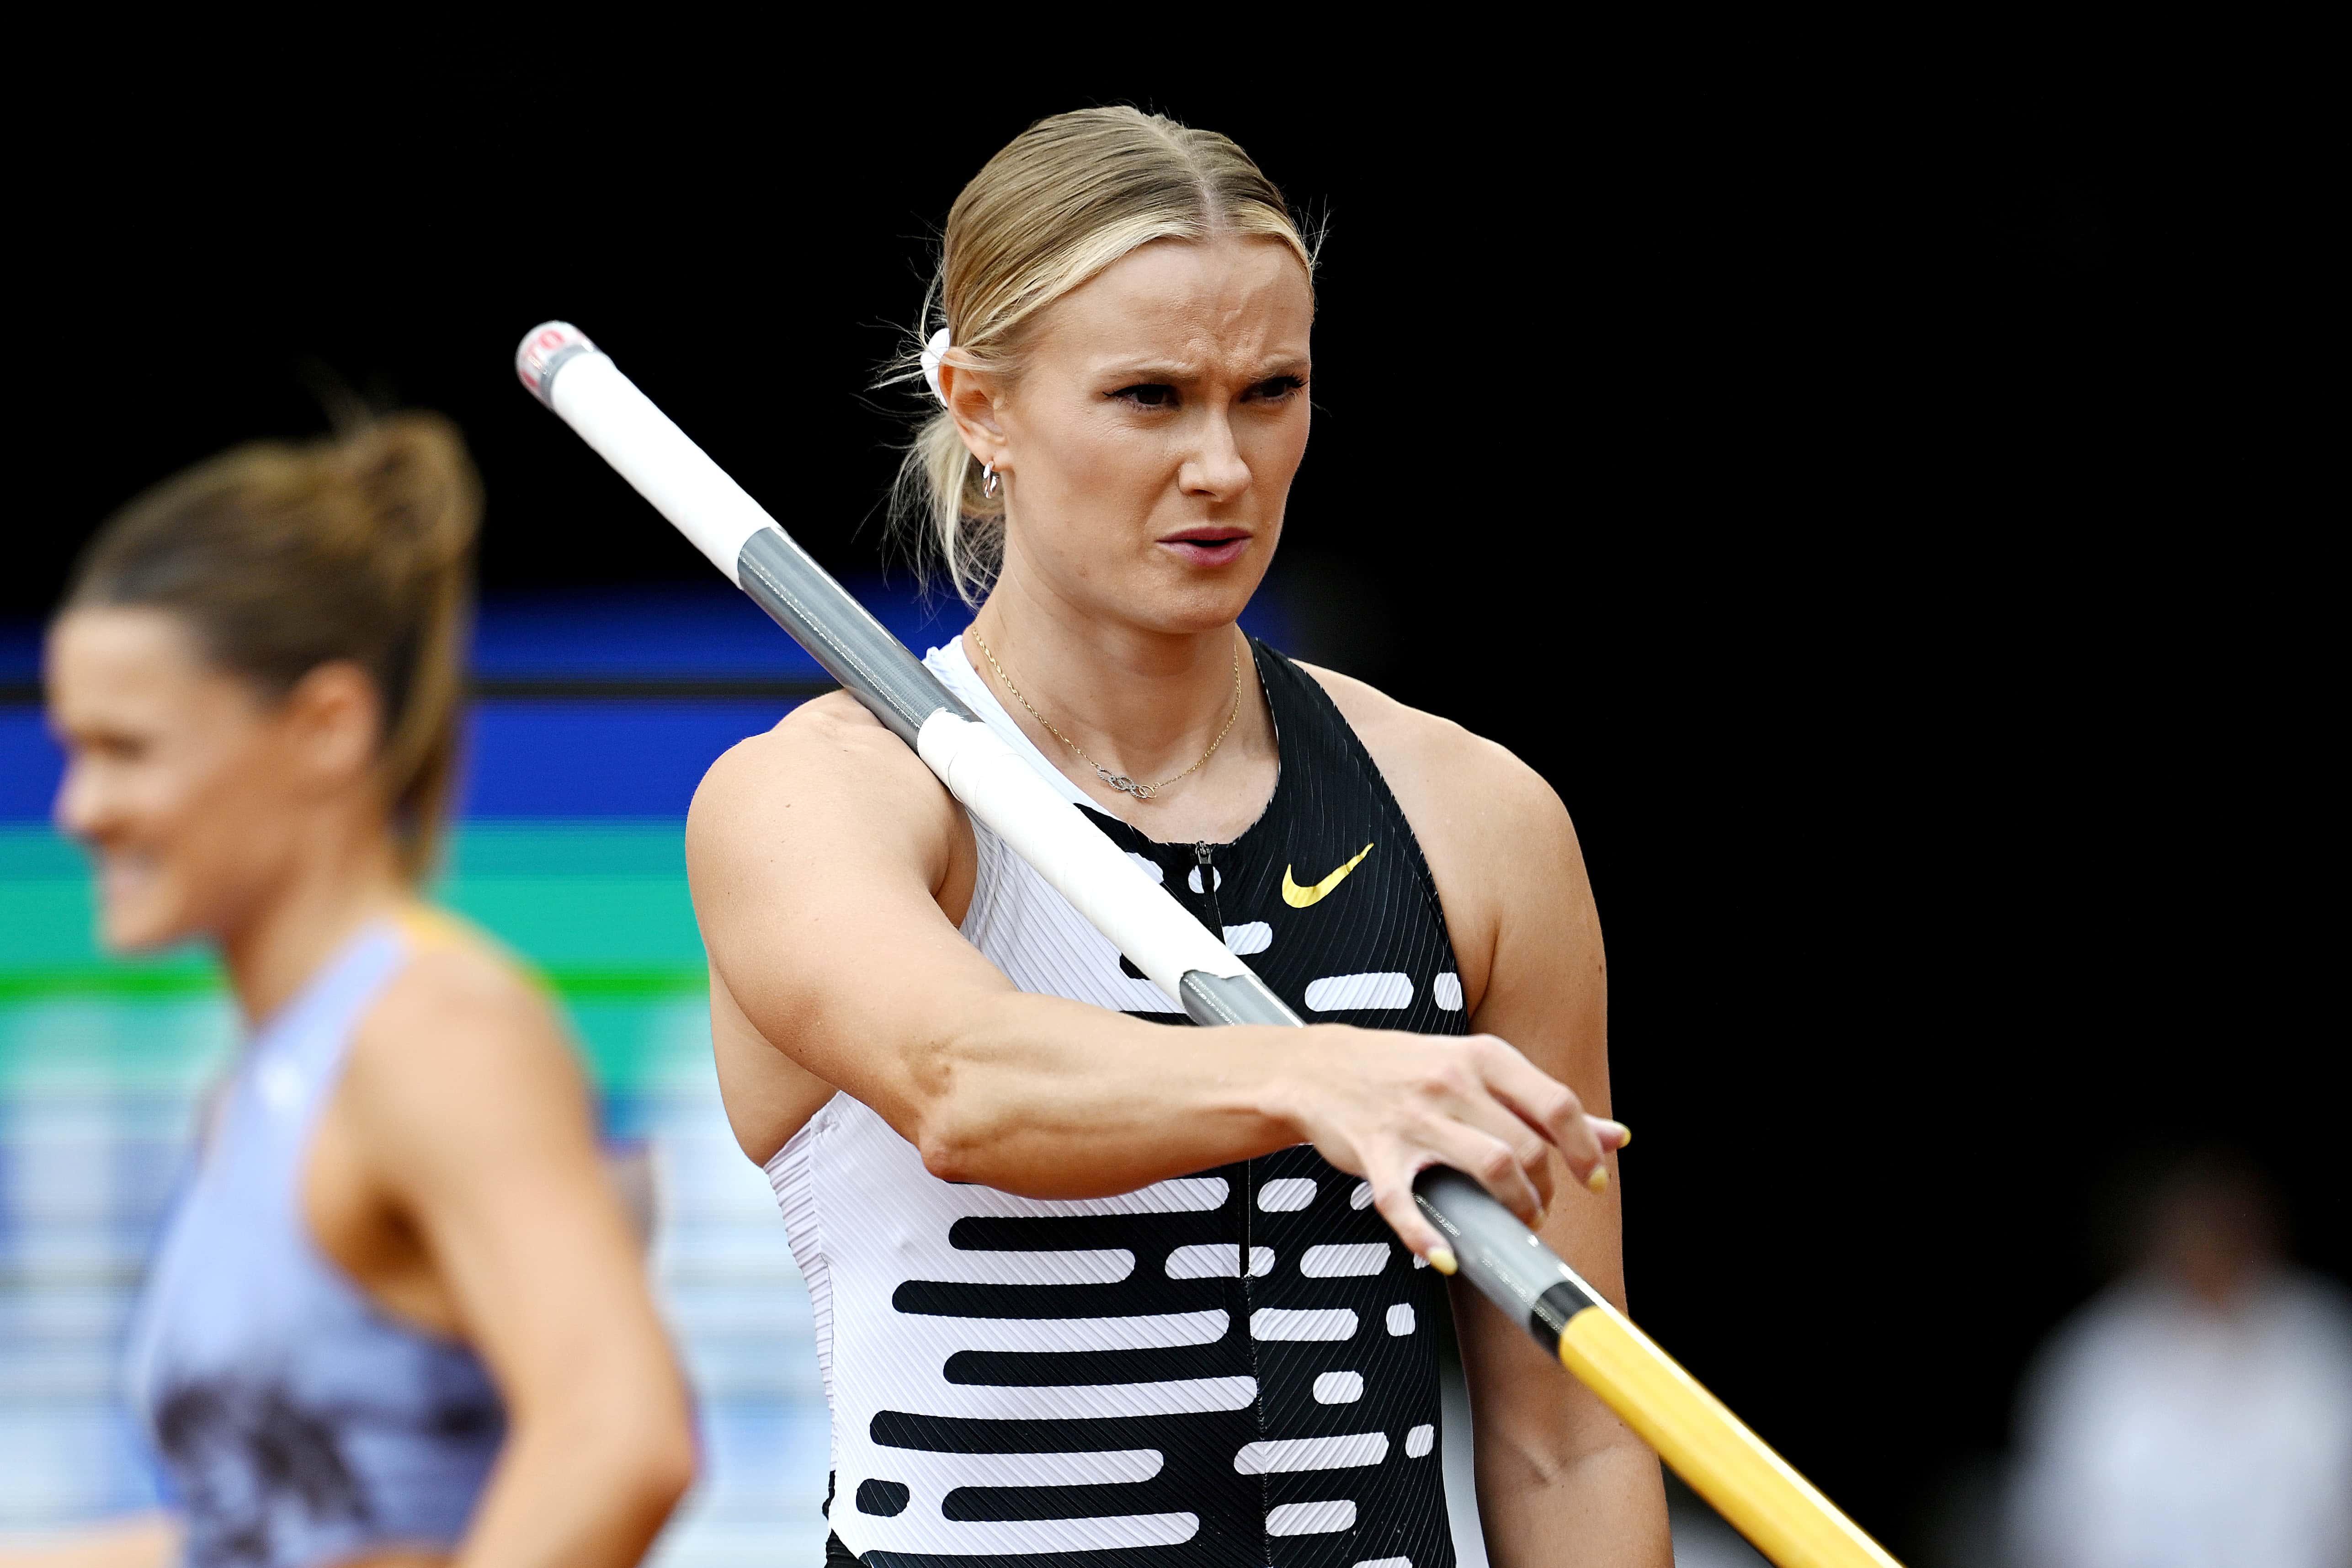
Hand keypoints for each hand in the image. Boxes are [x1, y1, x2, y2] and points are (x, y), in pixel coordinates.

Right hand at [1272, 1027, 1628, 1267]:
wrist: (1318, 1067)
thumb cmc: (1403, 1068)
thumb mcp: (1476, 1067)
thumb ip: (1541, 1101)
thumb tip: (1617, 1135)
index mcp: (1483, 1057)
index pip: (1557, 1105)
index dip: (1585, 1150)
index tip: (1592, 1178)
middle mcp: (1452, 1083)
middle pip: (1529, 1147)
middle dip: (1546, 1190)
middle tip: (1537, 1207)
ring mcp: (1413, 1118)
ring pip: (1491, 1169)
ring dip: (1515, 1210)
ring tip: (1513, 1221)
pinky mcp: (1376, 1153)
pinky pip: (1407, 1206)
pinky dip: (1429, 1239)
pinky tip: (1446, 1256)